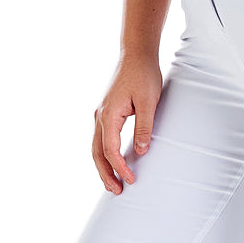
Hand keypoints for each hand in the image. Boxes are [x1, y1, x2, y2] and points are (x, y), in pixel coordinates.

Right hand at [91, 53, 162, 193]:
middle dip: (105, 174)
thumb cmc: (143, 74)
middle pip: (96, 153)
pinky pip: (100, 138)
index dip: (120, 167)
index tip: (131, 179)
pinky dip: (104, 153)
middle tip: (116, 191)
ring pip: (95, 147)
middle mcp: (99, 116)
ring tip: (113, 182)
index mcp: (108, 114)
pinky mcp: (105, 109)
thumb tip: (140, 152)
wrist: (136, 53)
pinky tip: (112, 159)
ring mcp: (100, 113)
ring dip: (103, 166)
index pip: (110, 150)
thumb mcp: (148, 101)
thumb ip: (144, 127)